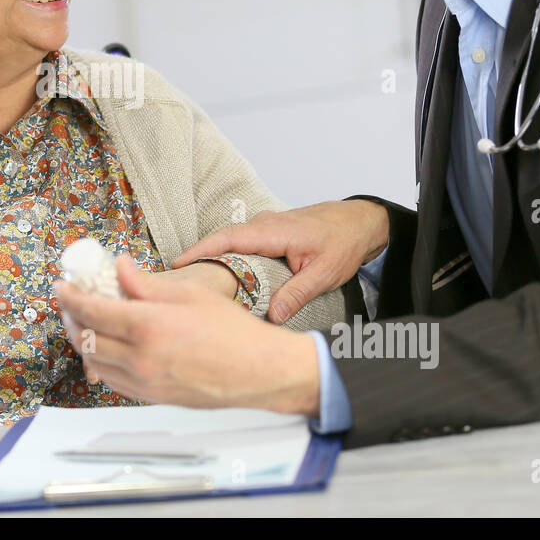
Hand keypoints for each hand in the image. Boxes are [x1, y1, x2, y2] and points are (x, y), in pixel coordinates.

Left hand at [55, 255, 319, 414]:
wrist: (259, 371)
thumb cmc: (233, 332)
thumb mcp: (189, 294)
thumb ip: (147, 283)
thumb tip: (120, 267)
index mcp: (148, 327)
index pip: (92, 311)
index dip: (70, 297)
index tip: (61, 287)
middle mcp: (140, 359)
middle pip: (86, 338)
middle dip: (71, 318)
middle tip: (71, 302)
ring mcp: (144, 382)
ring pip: (95, 362)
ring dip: (84, 341)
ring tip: (87, 323)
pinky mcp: (151, 397)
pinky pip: (112, 380)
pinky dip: (102, 361)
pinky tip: (109, 347)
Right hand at [173, 200, 388, 324]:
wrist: (360, 221)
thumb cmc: (345, 241)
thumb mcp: (325, 273)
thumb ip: (297, 294)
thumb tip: (272, 317)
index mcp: (274, 231)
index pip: (229, 238)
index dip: (201, 250)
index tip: (178, 265)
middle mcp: (265, 223)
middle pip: (222, 239)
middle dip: (198, 257)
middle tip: (178, 281)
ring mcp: (265, 225)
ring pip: (231, 241)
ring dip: (212, 257)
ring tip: (196, 282)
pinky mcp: (268, 231)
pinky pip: (241, 242)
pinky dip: (227, 256)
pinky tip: (224, 275)